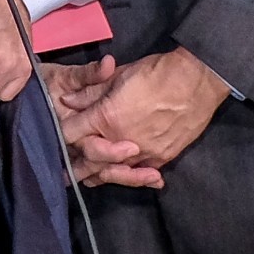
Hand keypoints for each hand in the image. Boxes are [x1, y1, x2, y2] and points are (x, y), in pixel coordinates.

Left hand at [56, 47, 225, 177]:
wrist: (198, 80)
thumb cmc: (157, 73)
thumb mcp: (119, 76)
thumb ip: (91, 91)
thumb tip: (69, 101)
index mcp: (106, 117)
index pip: (71, 133)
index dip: (61, 134)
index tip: (56, 137)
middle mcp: (121, 140)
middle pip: (90, 160)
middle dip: (75, 166)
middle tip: (64, 175)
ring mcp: (143, 152)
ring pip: (114, 171)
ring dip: (99, 175)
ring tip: (87, 181)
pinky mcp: (162, 157)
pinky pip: (140, 173)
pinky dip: (129, 175)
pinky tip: (121, 176)